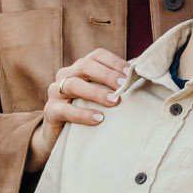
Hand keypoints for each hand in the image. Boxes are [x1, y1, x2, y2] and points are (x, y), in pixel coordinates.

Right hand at [28, 48, 127, 169]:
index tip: (131, 73)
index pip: (97, 56)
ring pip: (73, 84)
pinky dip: (83, 114)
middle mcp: (66, 75)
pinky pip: (65, 110)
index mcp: (79, 68)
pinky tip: (99, 119)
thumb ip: (114, 86)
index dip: (114, 62)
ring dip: (96, 92)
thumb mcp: (99, 96)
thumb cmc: (85, 111)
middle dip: (107, 75)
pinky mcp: (51, 111)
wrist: (58, 136)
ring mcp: (55, 92)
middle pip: (86, 66)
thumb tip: (142, 78)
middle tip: (124, 86)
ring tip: (114, 101)